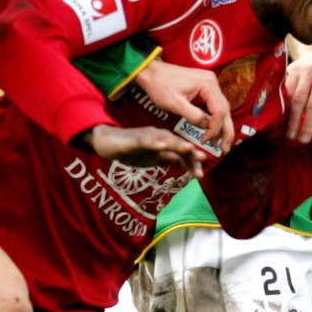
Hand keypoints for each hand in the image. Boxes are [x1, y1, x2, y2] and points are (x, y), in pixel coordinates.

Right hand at [80, 124, 209, 177]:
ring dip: (178, 144)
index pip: (181, 153)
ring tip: (189, 149)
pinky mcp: (134, 139)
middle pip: (178, 145)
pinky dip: (154, 143)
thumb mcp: (154, 158)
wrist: (107, 142)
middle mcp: (159, 136)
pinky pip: (145, 140)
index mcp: (165, 142)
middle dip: (190, 153)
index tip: (200, 175)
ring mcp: (147, 136)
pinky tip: (161, 146)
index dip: (192, 162)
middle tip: (203, 160)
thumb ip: (170, 159)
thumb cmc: (131, 149)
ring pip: (165, 140)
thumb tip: (187, 165)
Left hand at [132, 60, 233, 152]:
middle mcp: (212, 82)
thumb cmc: (160, 85)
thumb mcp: (175, 104)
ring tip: (221, 144)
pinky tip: (214, 130)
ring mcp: (210, 84)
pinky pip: (215, 105)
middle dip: (226, 131)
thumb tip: (207, 127)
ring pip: (222, 109)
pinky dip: (215, 119)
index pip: (219, 111)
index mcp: (207, 84)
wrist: (151, 71)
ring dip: (222, 127)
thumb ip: (193, 116)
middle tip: (225, 149)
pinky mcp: (205, 87)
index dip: (215, 129)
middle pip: (225, 110)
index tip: (205, 141)